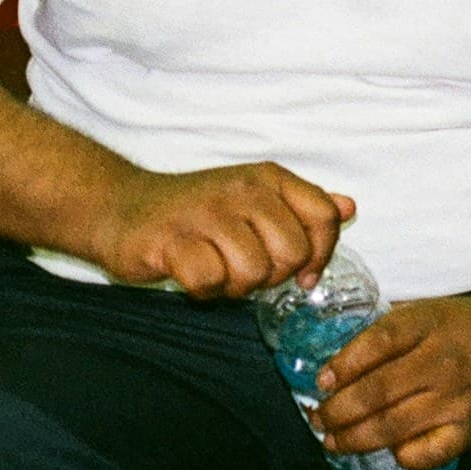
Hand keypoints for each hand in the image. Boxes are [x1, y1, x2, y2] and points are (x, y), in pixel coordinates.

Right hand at [89, 163, 353, 299]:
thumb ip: (302, 205)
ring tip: (217, 272)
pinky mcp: (171, 240)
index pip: (324, 216)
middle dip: (272, 276)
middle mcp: (243, 190)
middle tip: (243, 271)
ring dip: (235, 286)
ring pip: (253, 271)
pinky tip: (191, 277)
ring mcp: (206, 213)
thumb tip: (350, 207)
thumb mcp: (254, 196)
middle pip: (291, 252)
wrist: (121, 207)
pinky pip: (209, 282)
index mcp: (269, 178)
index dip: (321, 253)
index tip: (303, 275)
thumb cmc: (196, 210)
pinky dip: (203, 290)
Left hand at [314, 295, 470, 469]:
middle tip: (320, 419)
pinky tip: (393, 449)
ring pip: (389, 427)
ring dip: (352, 439)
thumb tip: (341, 362)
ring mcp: (457, 398)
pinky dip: (401, 455)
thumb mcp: (434, 312)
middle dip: (336, 412)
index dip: (341, 366)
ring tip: (335, 440)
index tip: (322, 381)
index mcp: (430, 325)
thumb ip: (392, 331)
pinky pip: (425, 453)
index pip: (374, 344)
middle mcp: (442, 361)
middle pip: (373, 392)